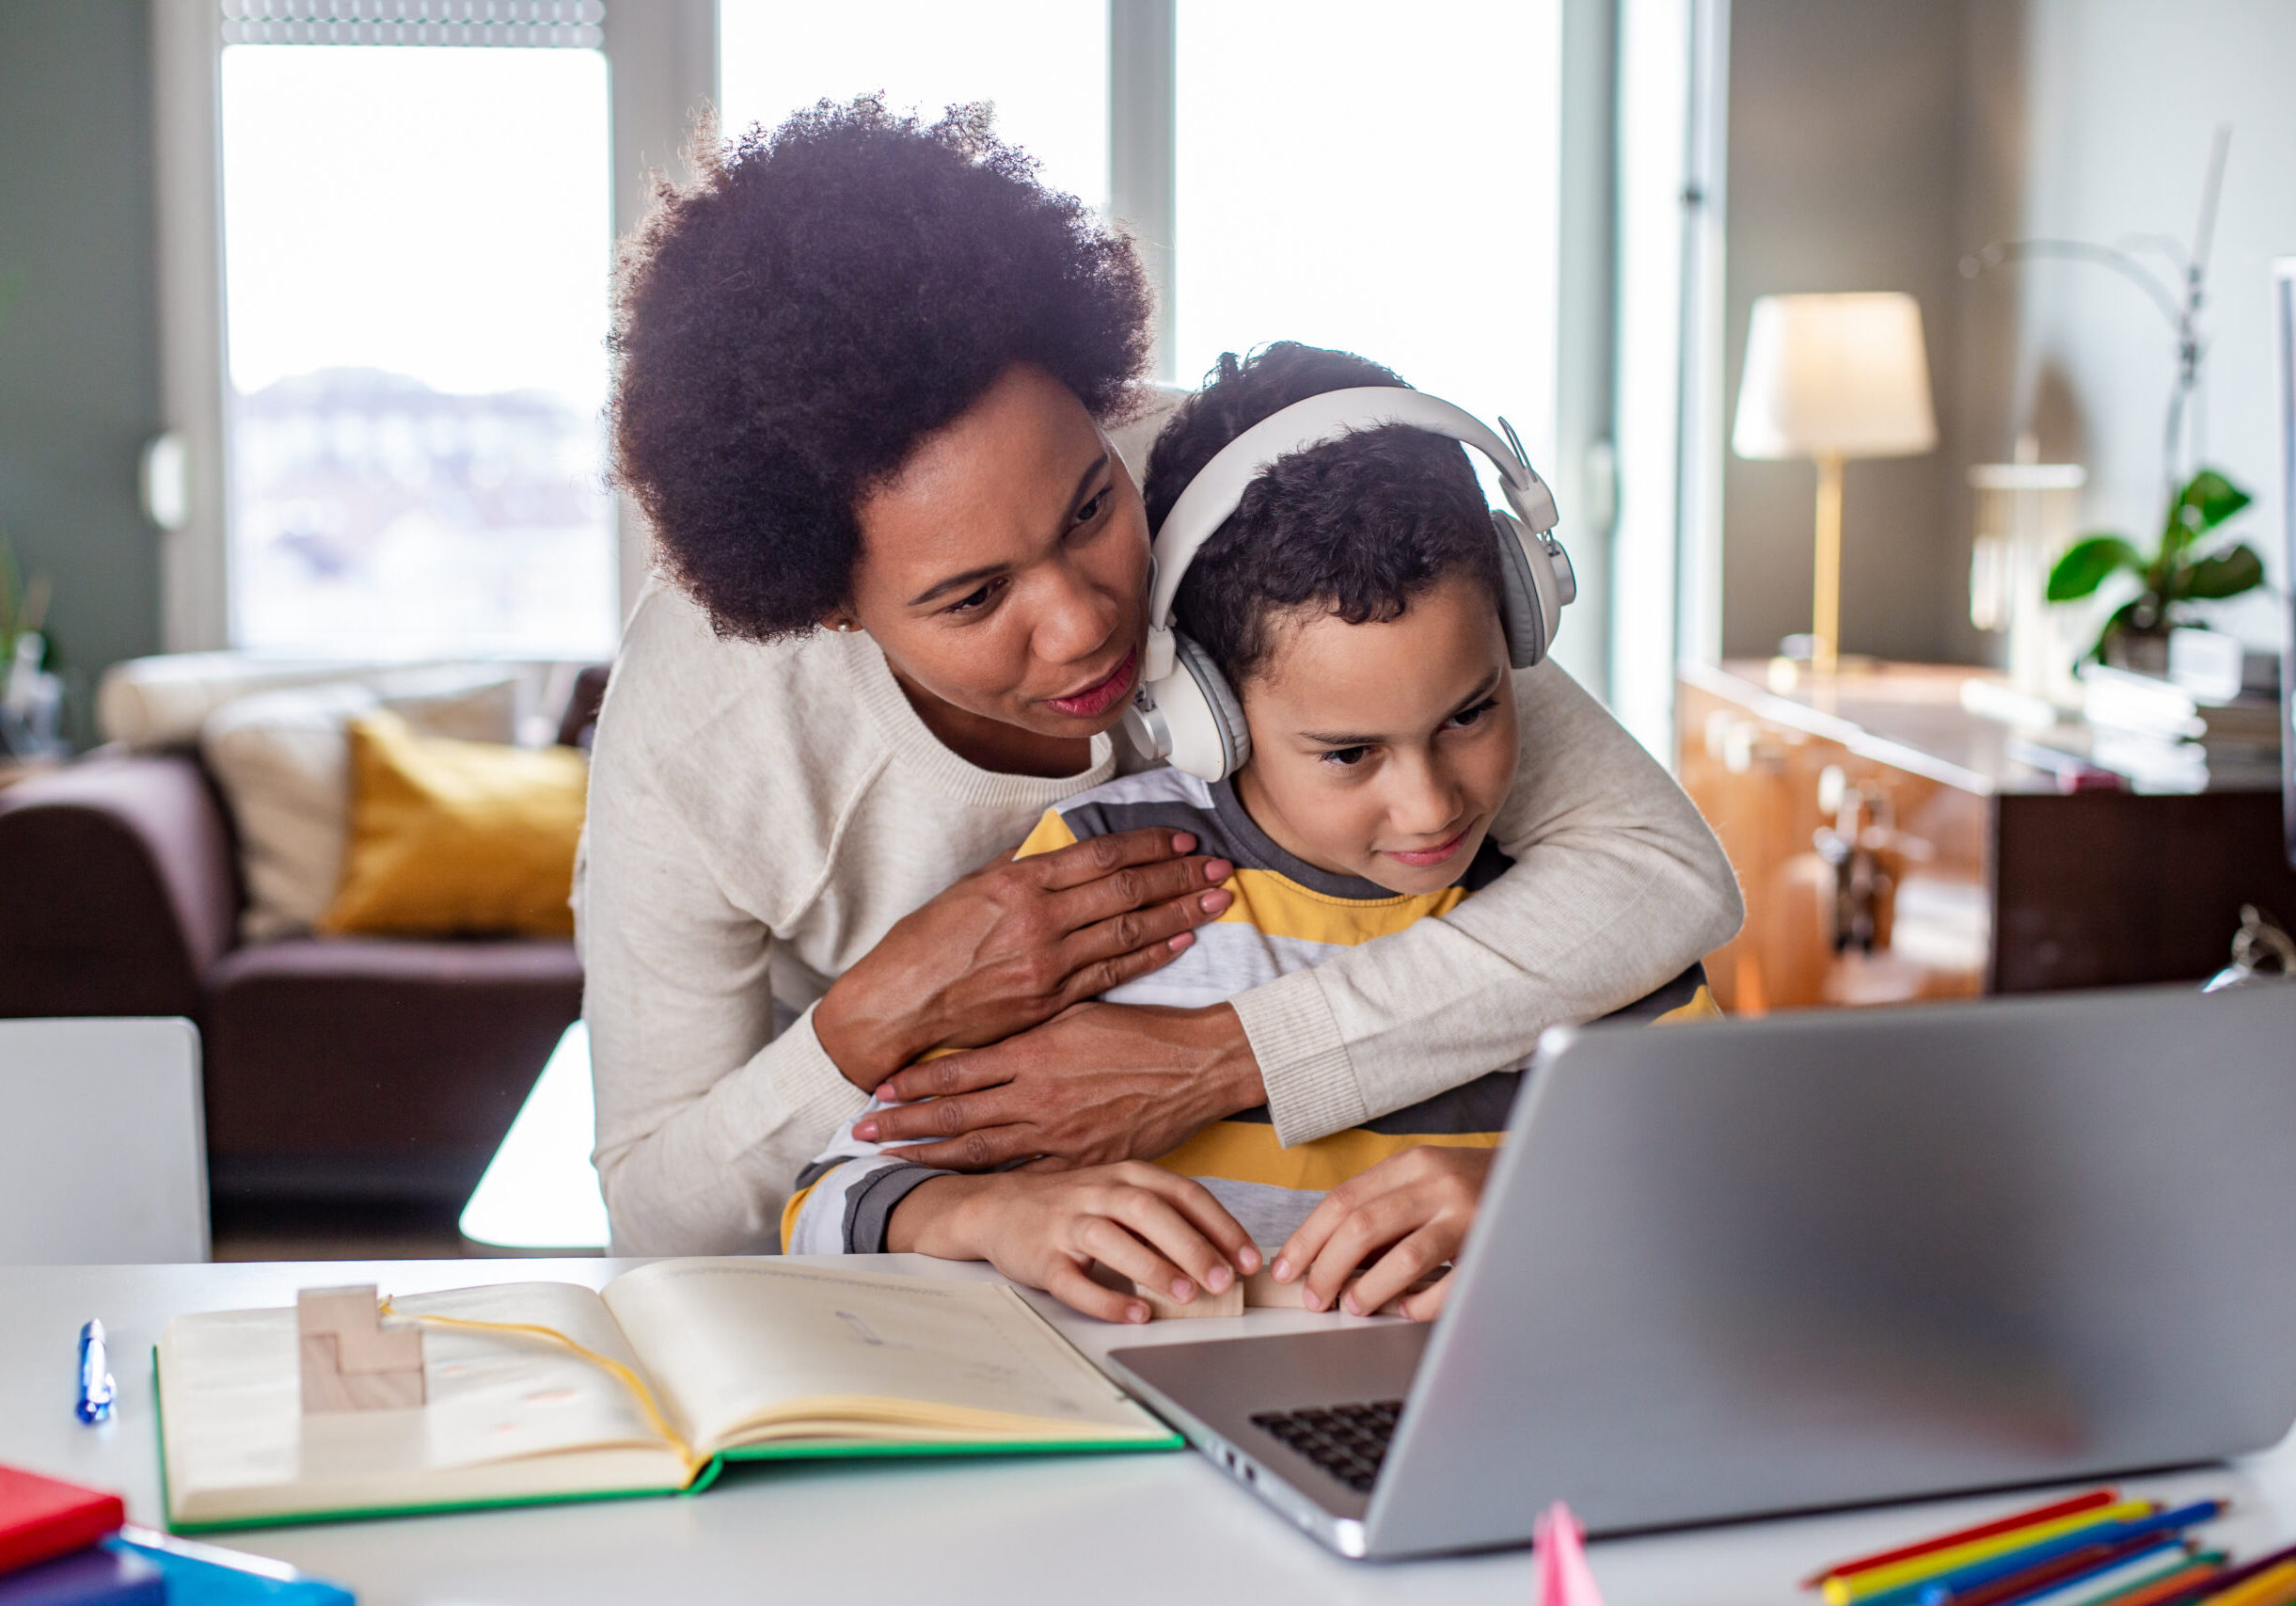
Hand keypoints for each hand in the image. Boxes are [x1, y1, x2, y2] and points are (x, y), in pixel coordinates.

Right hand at [813, 829, 1233, 1088]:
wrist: (898, 1007)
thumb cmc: (923, 947)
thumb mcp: (967, 890)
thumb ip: (1019, 872)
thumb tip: (1058, 853)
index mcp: (1018, 881)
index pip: (1102, 855)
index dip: (1150, 845)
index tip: (1183, 840)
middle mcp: (1040, 918)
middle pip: (1128, 889)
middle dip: (1180, 875)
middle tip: (1220, 866)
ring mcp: (1050, 961)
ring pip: (1130, 930)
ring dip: (1179, 910)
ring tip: (1217, 898)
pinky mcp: (1053, 999)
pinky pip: (1114, 972)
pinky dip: (1152, 955)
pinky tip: (1181, 941)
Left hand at [854, 1001, 1262, 1170]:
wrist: (1198, 1065)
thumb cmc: (1141, 1031)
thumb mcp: (1077, 1011)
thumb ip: (1029, 1029)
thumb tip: (988, 1035)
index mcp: (1033, 1051)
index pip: (956, 1071)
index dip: (912, 1083)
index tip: (878, 1089)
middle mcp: (1038, 1096)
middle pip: (955, 1117)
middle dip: (904, 1126)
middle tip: (861, 1135)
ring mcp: (1059, 1134)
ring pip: (981, 1151)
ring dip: (933, 1157)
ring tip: (893, 1161)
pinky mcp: (1083, 1161)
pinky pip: (1027, 1175)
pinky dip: (990, 1180)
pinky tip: (962, 1186)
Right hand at [887, 1164, 1263, 1322]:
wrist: (997, 1208)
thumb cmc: (1074, 1206)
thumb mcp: (1120, 1195)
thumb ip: (1164, 1216)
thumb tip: (1224, 1253)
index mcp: (1127, 1176)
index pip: (1183, 1194)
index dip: (1220, 1225)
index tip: (1247, 1258)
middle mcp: (1099, 1193)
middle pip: (1149, 1212)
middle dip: (1191, 1245)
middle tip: (1222, 1280)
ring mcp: (1067, 1223)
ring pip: (1113, 1239)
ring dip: (1152, 1266)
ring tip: (1185, 1295)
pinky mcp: (1041, 1257)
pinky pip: (1075, 1280)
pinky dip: (1106, 1298)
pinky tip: (1135, 1314)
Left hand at [1270, 1147, 1495, 1321]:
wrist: (1545, 1176)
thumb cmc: (1473, 1185)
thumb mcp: (1425, 1181)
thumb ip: (1383, 1209)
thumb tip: (1328, 1255)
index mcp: (1413, 1163)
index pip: (1342, 1200)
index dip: (1307, 1239)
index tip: (1286, 1268)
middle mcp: (1437, 1183)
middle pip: (1362, 1227)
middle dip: (1327, 1269)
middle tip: (1315, 1298)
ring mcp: (1468, 1215)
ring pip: (1403, 1258)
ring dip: (1369, 1290)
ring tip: (1353, 1307)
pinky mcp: (1493, 1247)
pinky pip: (1449, 1287)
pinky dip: (1420, 1304)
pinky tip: (1407, 1310)